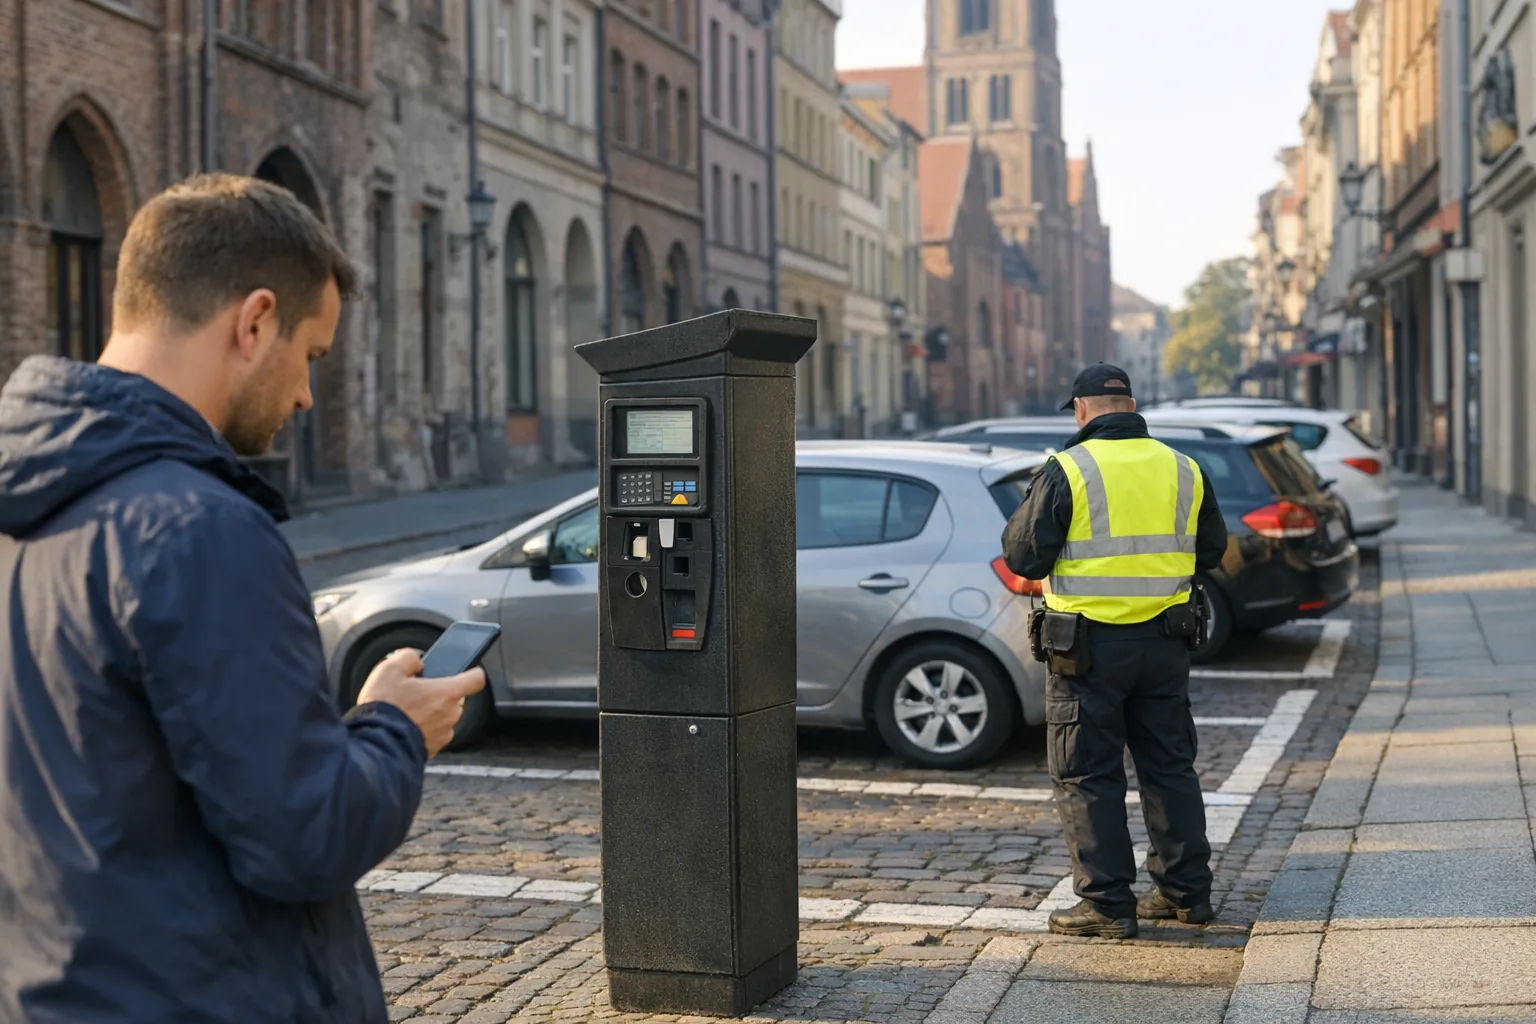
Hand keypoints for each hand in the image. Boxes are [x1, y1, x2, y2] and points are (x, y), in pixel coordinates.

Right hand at [356, 648, 485, 757]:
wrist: (374, 746)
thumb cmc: (384, 708)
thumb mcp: (389, 670)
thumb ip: (409, 658)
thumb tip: (416, 661)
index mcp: (447, 693)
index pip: (476, 679)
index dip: (472, 673)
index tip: (467, 672)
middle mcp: (450, 715)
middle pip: (453, 699)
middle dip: (436, 695)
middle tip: (414, 694)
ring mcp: (443, 735)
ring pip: (442, 718)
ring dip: (429, 714)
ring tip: (405, 712)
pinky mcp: (432, 750)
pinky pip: (432, 735)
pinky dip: (422, 731)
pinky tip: (403, 727)